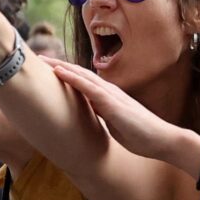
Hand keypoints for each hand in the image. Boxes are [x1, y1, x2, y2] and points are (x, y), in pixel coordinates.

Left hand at [44, 57, 197, 163]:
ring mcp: (111, 96)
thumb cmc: (141, 136)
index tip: (46, 70)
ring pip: (81, 76)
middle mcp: (108, 91)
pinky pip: (89, 88)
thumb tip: (89, 115)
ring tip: (41, 60)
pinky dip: (73, 78)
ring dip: (60, 67)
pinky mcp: (113, 105)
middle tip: (36, 59)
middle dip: (56, 65)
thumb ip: (102, 116)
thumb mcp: (115, 125)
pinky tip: (59, 72)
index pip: (82, 82)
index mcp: (108, 97)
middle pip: (78, 74)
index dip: (64, 74)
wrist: (163, 141)